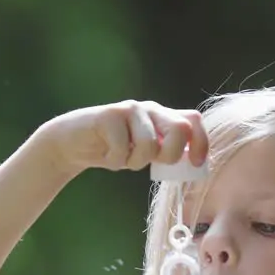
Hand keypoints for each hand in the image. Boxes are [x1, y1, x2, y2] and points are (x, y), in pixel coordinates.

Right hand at [37, 100, 208, 175]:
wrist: (73, 144)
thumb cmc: (114, 150)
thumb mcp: (146, 154)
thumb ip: (167, 153)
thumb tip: (194, 164)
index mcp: (163, 117)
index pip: (193, 121)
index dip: (201, 142)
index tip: (195, 163)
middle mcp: (151, 109)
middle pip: (180, 129)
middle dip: (170, 154)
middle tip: (152, 164)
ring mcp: (130, 110)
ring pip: (150, 144)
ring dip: (135, 162)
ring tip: (123, 159)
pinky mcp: (109, 115)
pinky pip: (123, 148)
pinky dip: (115, 161)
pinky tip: (106, 155)